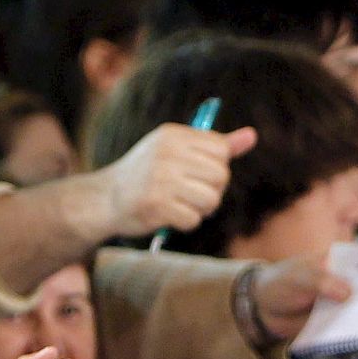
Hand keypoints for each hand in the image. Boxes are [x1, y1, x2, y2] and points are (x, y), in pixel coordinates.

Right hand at [97, 122, 257, 238]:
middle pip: (220, 176)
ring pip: (211, 199)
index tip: (200, 174)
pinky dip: (186, 223)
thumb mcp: (176, 151)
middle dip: (214, 191)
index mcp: (173, 135)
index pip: (221, 150)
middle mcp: (167, 153)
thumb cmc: (147, 174)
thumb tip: (252, 136)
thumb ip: (215, 146)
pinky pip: (193, 219)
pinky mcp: (156, 205)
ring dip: (201, 210)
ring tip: (183, 206)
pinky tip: (170, 216)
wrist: (105, 199)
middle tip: (194, 195)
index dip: (217, 167)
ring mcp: (160, 179)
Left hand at [246, 252, 352, 345]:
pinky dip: (354, 330)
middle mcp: (347, 281)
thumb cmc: (282, 283)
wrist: (264, 309)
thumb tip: (348, 293)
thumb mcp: (299, 278)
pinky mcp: (337, 322)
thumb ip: (321, 282)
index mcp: (340, 261)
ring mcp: (343, 303)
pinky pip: (349, 327)